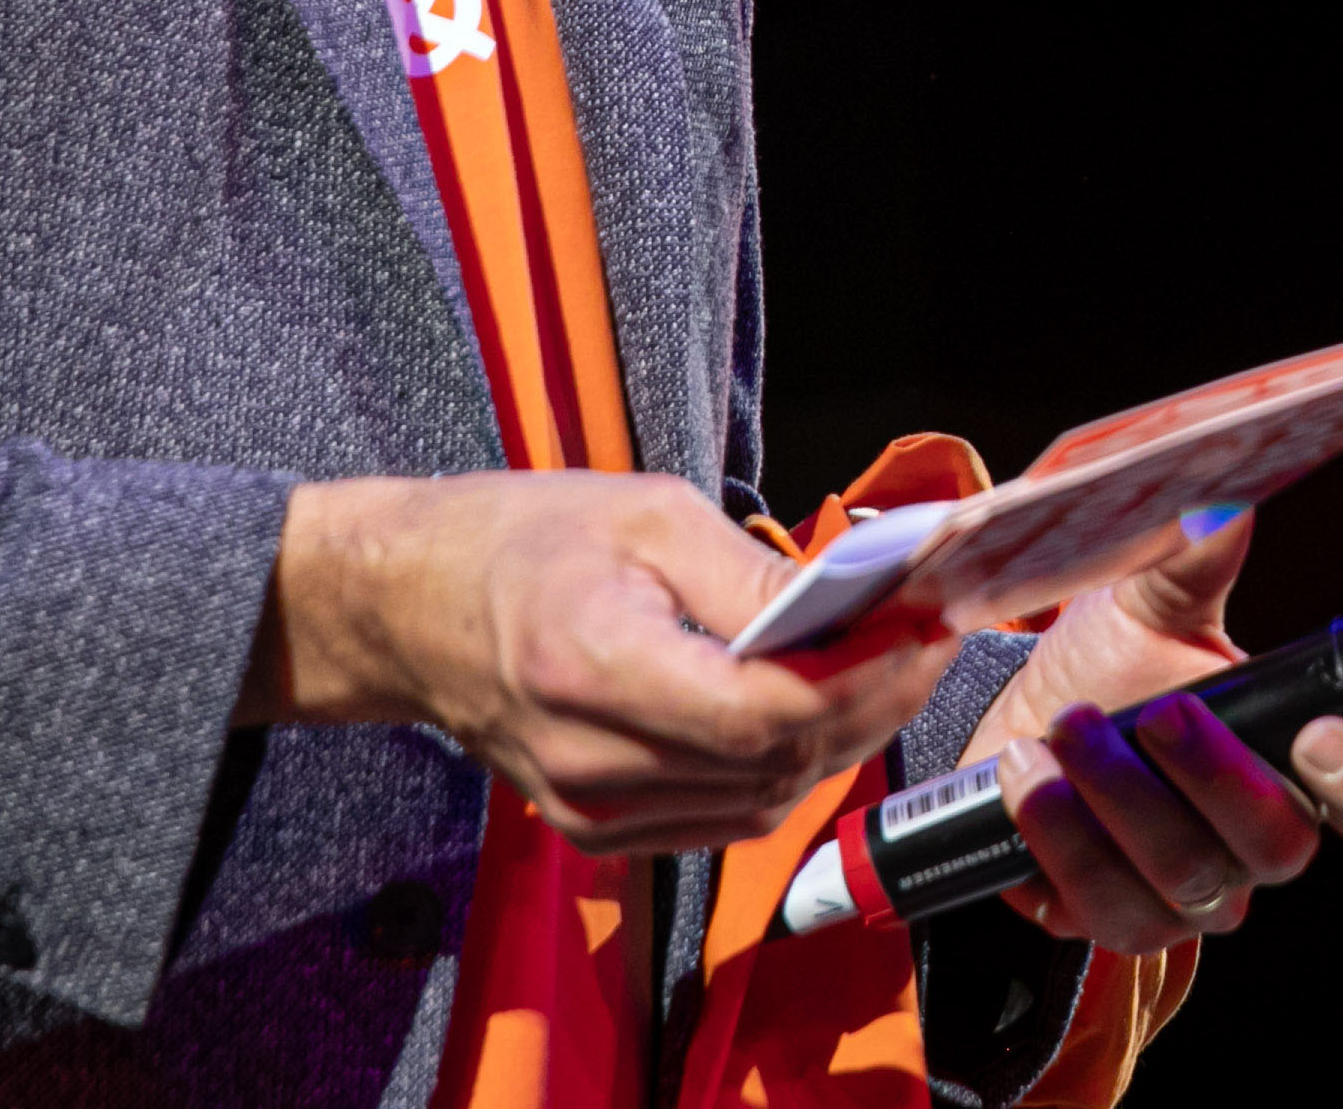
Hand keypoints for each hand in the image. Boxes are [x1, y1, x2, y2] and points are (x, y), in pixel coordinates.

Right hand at [243, 472, 960, 852]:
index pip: (760, 712)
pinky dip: (786, 767)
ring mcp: (591, 810)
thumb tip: (859, 606)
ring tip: (889, 666)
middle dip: (873, 703)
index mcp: (592, 667)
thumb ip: (752, 574)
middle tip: (930, 638)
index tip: (925, 629)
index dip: (861, 680)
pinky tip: (818, 707)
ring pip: (763, 802)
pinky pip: (728, 817)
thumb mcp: (646, 512)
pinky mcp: (598, 830)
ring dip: (840, 739)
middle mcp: (588, 761)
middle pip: (774, 764)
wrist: (412, 610)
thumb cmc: (522, 541)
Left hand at [964, 511, 1342, 953]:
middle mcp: (1254, 847)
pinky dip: (1060, 840)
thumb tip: (1220, 501)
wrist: (1020, 720)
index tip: (1319, 733)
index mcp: (1294, 773)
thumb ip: (1192, 559)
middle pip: (1274, 848)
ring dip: (1118, 802)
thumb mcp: (1150, 605)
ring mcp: (1187, 895)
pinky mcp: (1110, 919)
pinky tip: (1026, 778)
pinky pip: (1101, 907)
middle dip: (1212, 778)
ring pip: (1182, 879)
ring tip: (1064, 731)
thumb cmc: (1111, 665)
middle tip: (1156, 712)